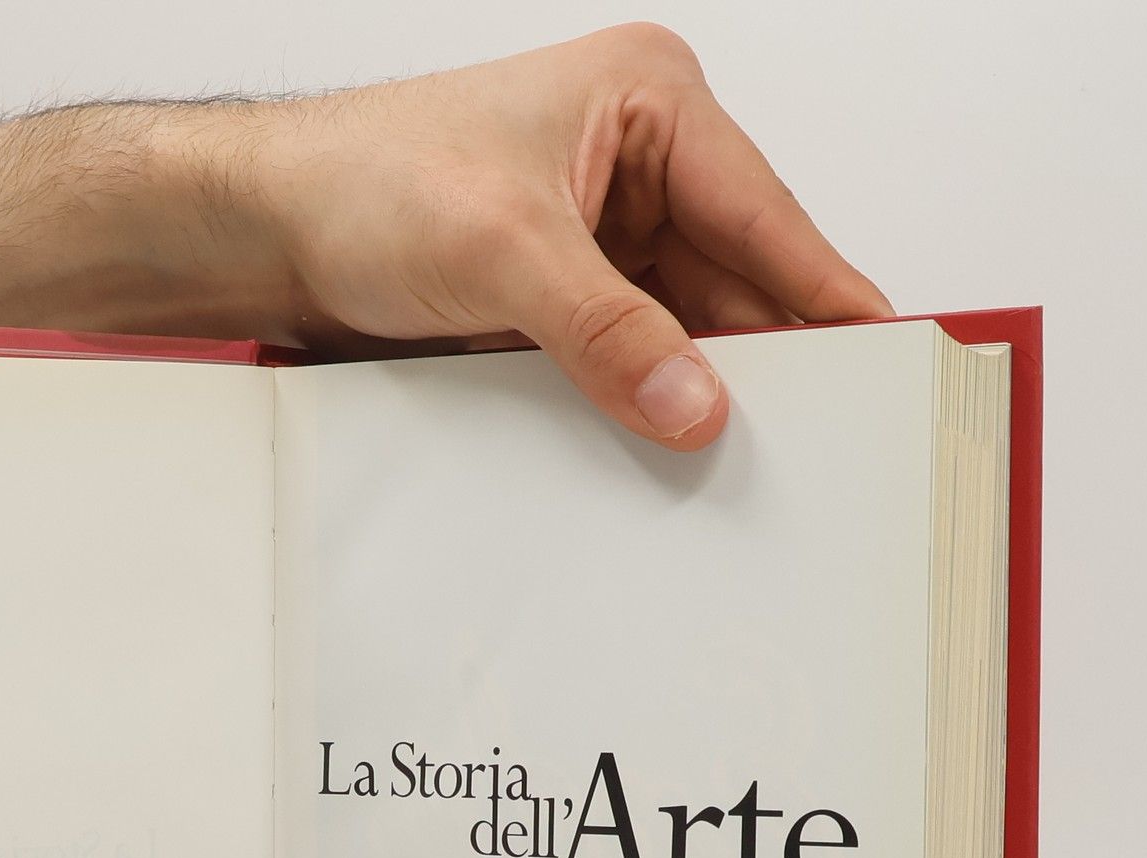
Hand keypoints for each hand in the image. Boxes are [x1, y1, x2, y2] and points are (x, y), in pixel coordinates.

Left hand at [247, 25, 892, 447]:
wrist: (263, 231)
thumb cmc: (363, 184)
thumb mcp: (501, 252)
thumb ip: (606, 331)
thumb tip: (695, 403)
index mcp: (648, 105)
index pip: (764, 214)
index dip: (823, 293)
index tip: (883, 358)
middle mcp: (635, 165)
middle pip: (732, 280)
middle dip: (758, 359)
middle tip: (811, 446)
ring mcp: (597, 236)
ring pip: (680, 328)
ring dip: (693, 390)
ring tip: (736, 465)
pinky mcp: (557, 297)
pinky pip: (625, 357)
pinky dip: (638, 403)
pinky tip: (660, 451)